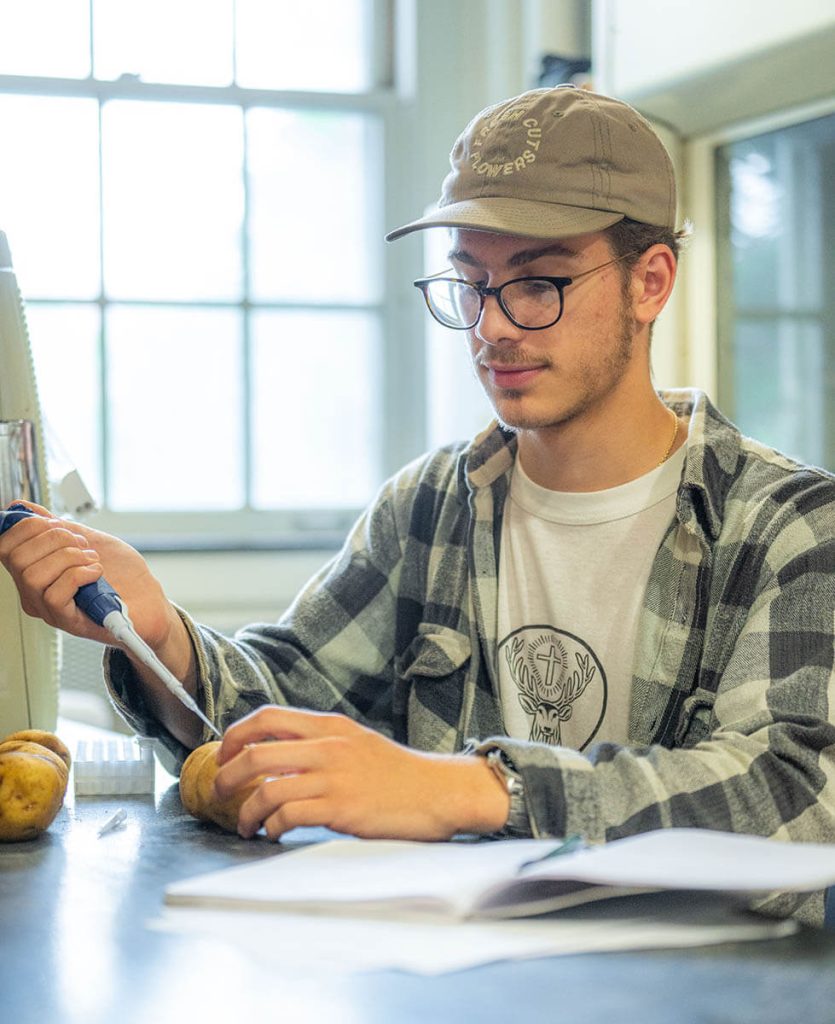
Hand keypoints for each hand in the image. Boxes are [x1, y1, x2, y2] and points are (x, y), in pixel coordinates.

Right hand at [0, 500, 174, 650]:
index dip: (28, 527)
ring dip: (70, 558)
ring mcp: (49, 610)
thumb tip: (25, 508)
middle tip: (83, 545)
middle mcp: (35, 593)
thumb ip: (57, 526)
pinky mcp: (67, 621)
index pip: (5, 547)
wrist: (151, 601)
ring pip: (33, 576)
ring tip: (92, 560)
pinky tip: (96, 574)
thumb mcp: (88, 539)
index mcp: (35, 570)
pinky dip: (79, 575)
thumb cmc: (123, 574)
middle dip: (55, 540)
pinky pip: (55, 594)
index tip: (60, 525)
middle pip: (17, 559)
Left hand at [214, 706, 509, 841]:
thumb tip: (278, 755)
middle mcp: (329, 746)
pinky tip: (273, 833)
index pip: (268, 717)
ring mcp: (335, 778)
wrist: (439, 791)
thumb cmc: (398, 773)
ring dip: (246, 811)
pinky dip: (272, 826)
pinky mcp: (342, 809)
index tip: (224, 754)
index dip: (236, 735)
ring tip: (245, 825)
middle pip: (257, 752)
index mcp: (330, 725)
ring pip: (268, 789)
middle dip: (227, 774)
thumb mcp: (357, 742)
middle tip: (220, 791)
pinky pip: (289, 816)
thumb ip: (321, 744)